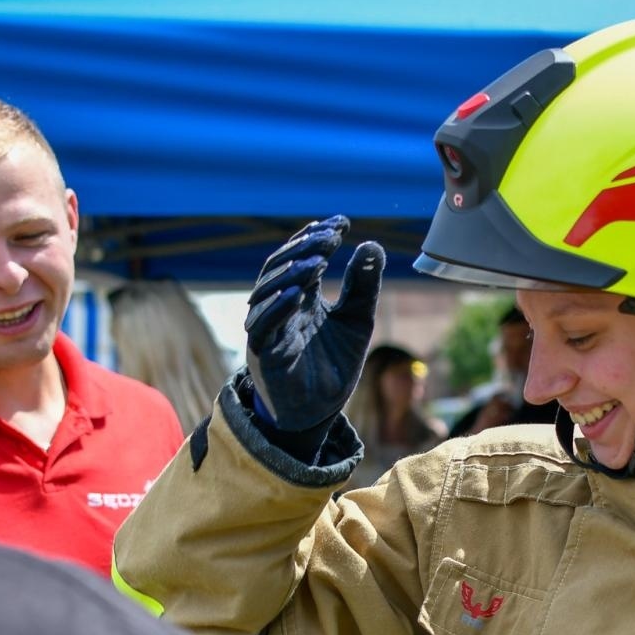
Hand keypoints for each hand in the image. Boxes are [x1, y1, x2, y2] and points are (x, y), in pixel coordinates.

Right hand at [244, 216, 384, 430]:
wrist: (320, 412)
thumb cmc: (334, 365)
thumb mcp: (357, 320)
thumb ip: (363, 286)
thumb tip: (371, 245)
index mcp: (299, 296)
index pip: (300, 257)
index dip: (317, 237)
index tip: (342, 223)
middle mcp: (278, 308)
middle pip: (280, 266)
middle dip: (305, 248)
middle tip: (331, 236)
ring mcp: (268, 329)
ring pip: (267, 291)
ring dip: (291, 272)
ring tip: (318, 259)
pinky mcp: (263, 354)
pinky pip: (263, 325)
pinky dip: (277, 306)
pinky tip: (298, 292)